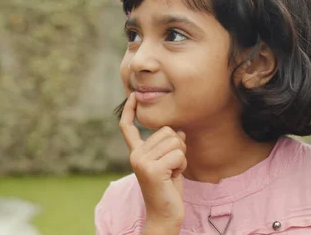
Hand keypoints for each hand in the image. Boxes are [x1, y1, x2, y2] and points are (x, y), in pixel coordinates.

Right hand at [119, 92, 187, 231]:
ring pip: (175, 141)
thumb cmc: (168, 187)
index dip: (130, 110)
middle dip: (178, 147)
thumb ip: (171, 146)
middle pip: (167, 131)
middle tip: (171, 167)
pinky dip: (181, 165)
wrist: (165, 214)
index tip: (133, 96)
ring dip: (181, 157)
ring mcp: (141, 161)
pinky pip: (178, 154)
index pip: (128, 127)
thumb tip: (180, 132)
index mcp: (136, 152)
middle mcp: (135, 155)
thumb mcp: (170, 162)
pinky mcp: (151, 169)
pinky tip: (173, 177)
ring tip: (172, 172)